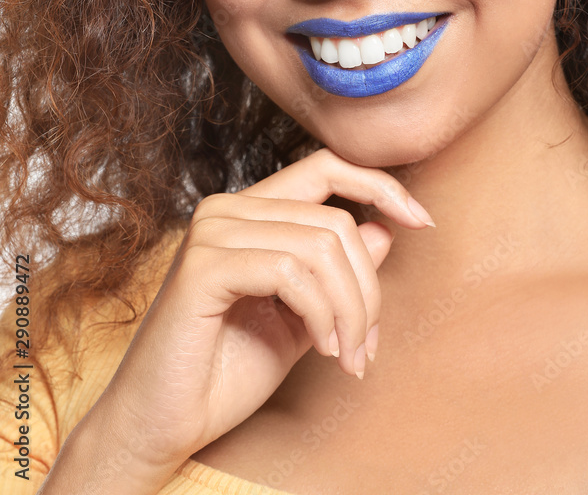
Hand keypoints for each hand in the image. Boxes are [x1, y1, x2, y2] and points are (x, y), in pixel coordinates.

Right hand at [88, 147, 434, 477]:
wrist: (164, 423)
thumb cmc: (227, 371)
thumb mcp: (305, 317)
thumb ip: (338, 274)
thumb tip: (386, 229)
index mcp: (249, 211)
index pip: (326, 166)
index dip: (380, 185)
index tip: (422, 221)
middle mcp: (228, 208)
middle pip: (336, 219)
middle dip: (368, 288)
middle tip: (366, 346)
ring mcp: (212, 232)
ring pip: (322, 245)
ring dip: (351, 310)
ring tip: (347, 356)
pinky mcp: (203, 265)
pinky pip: (292, 271)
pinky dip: (321, 315)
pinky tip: (322, 349)